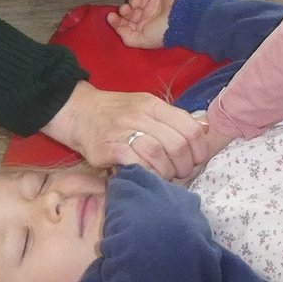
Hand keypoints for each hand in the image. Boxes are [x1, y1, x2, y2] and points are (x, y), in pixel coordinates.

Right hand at [42, 82, 208, 180]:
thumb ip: (173, 119)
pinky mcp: (107, 147)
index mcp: (153, 105)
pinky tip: (147, 176)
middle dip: (184, 165)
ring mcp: (122, 130)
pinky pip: (135, 162)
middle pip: (177, 143)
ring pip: (158, 152)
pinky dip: (146, 172)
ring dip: (166, 171)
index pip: (190, 127)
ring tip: (165, 176)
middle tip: (180, 173)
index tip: (196, 160)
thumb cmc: (117, 113)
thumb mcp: (146, 107)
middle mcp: (140, 114)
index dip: (199, 149)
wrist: (78, 111)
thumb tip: (204, 130)